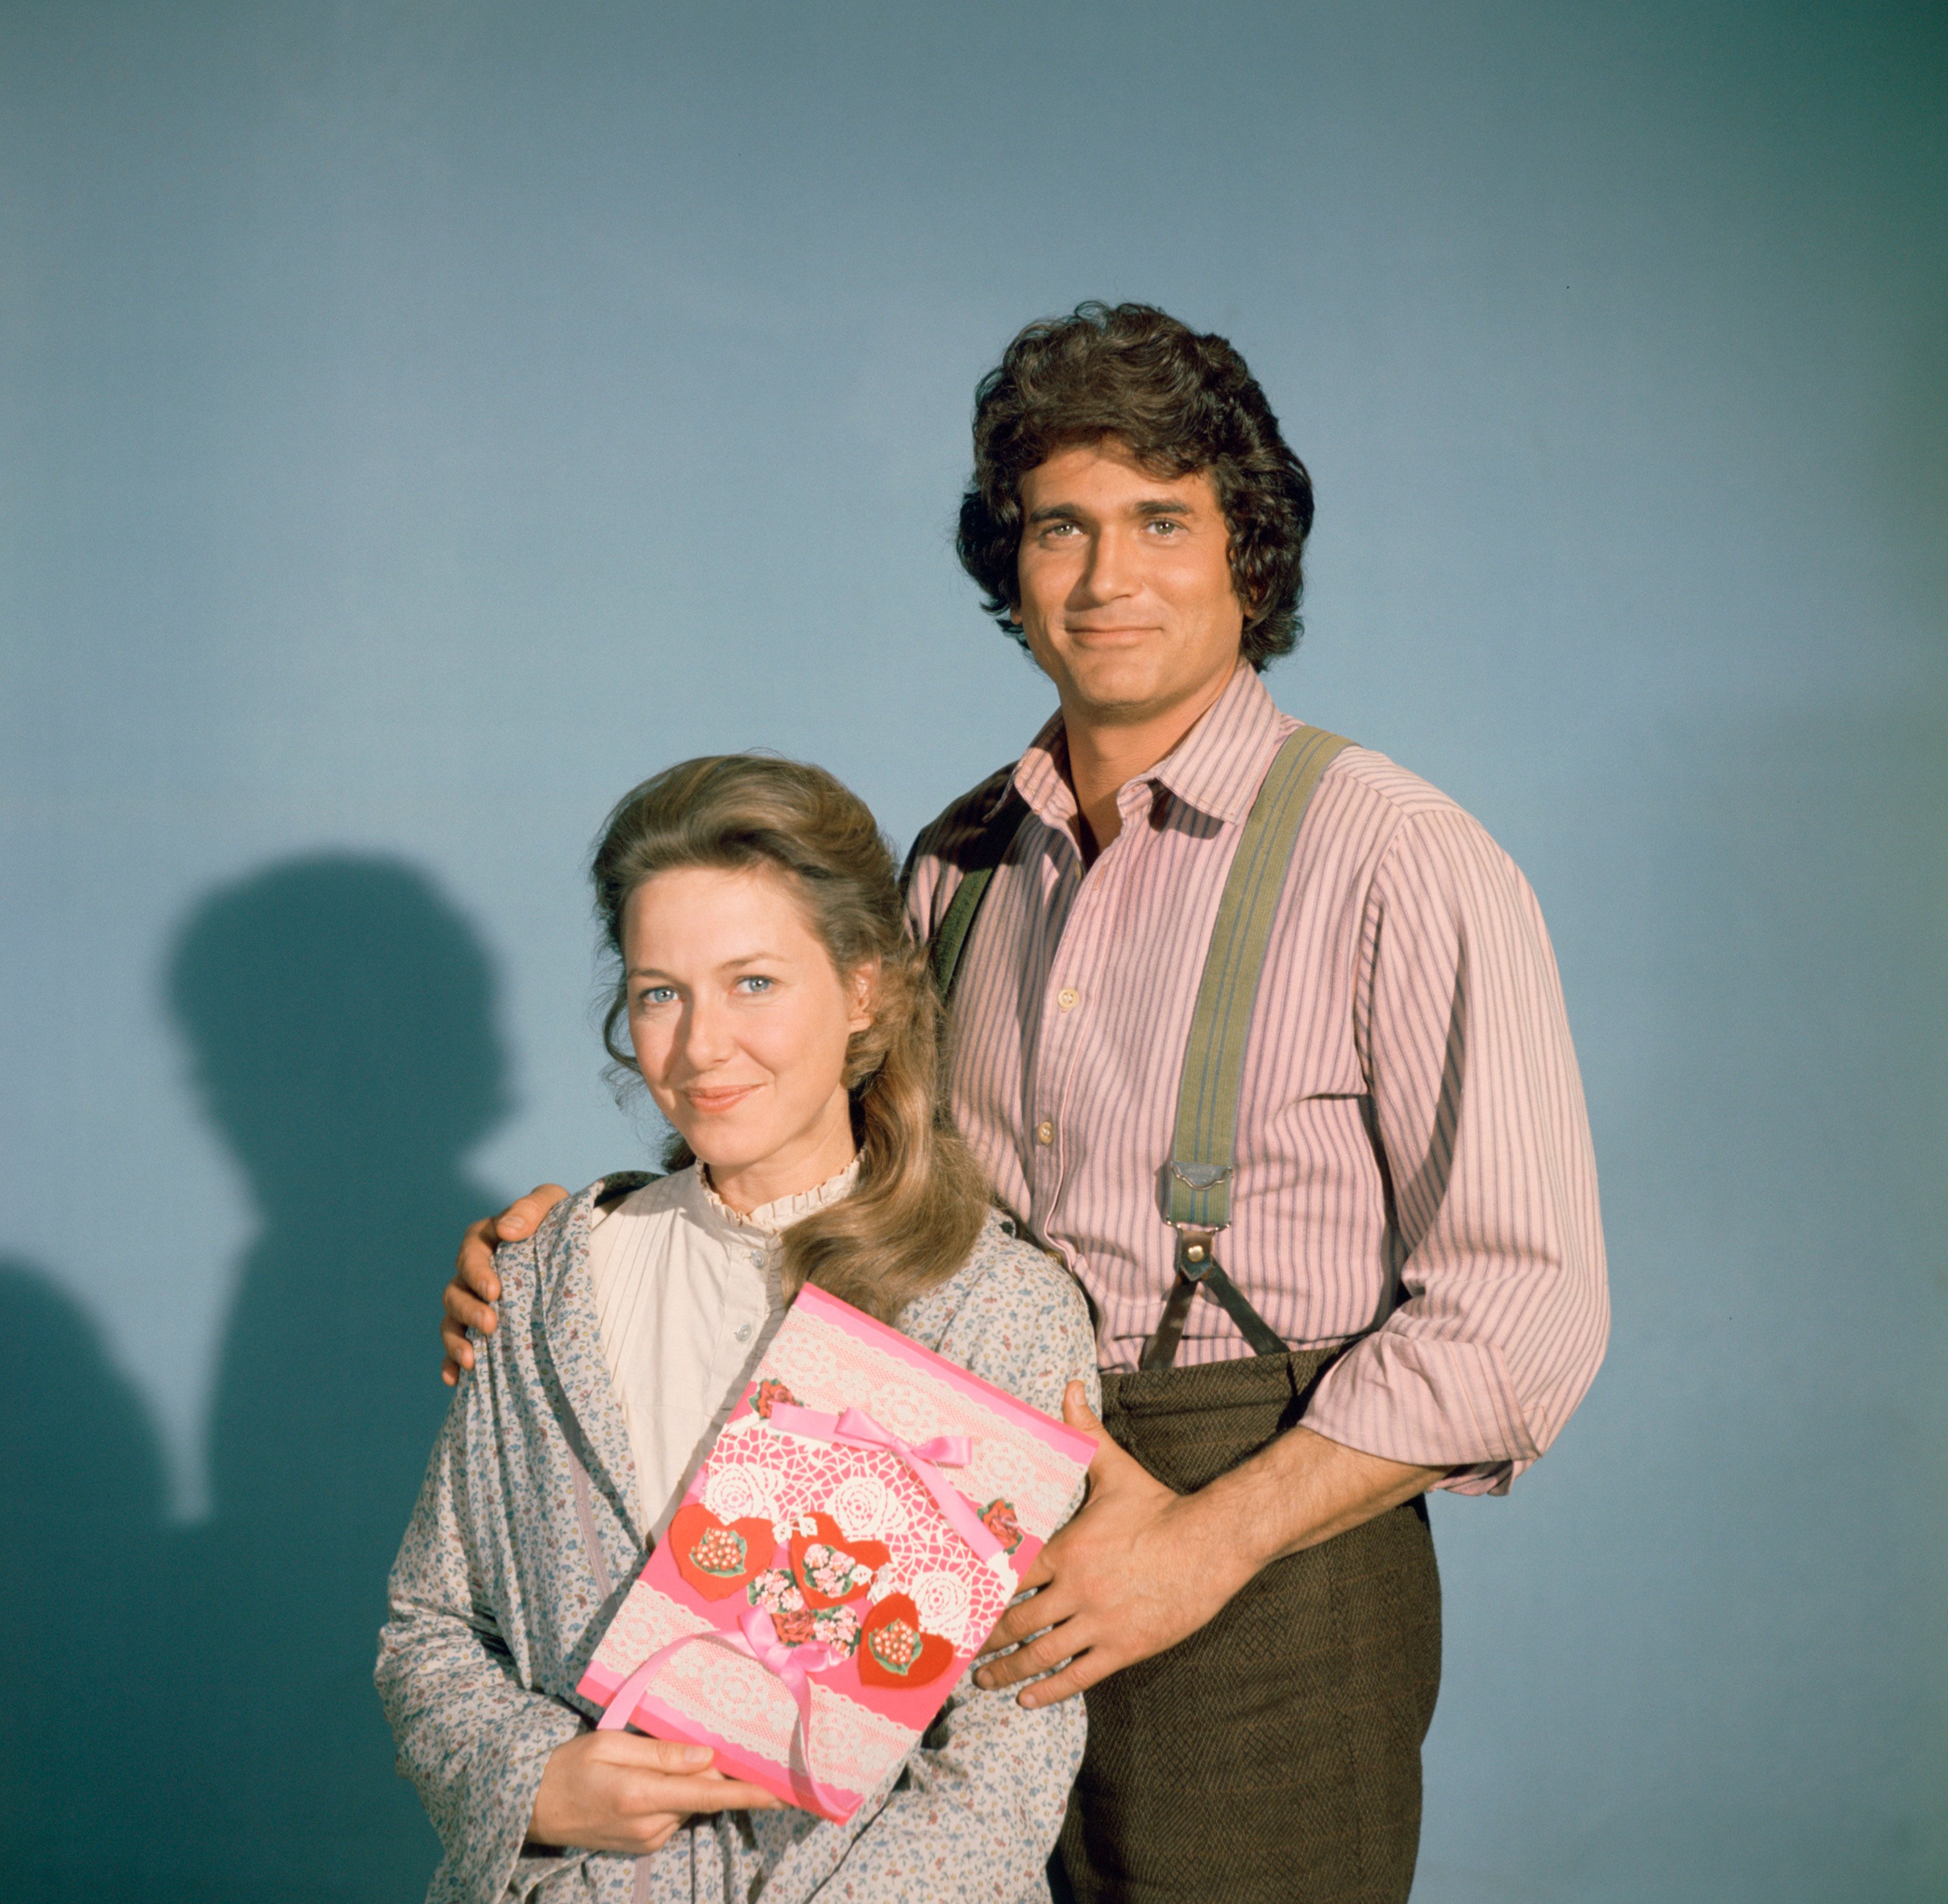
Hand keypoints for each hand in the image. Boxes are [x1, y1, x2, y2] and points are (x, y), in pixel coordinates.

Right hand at [440, 1184, 569, 1384]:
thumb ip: (531, 1207)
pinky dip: (452, 1362)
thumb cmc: (561, 1220)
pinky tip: (455, 1379)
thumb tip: (506, 1230)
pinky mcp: (482, 1326)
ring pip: (452, 1321)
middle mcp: (473, 1272)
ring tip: (471, 1360)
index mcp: (485, 1240)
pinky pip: (459, 1346)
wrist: (579, 1247)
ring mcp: (475, 1301)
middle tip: (490, 1325)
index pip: (470, 1254)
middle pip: (455, 1292)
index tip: (494, 1291)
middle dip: (469, 1310)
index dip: (477, 1273)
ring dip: (457, 1341)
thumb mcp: (553, 1203)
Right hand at [527, 1730, 778, 1855]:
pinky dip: (674, 1796)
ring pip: (689, 1805)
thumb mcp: (611, 1745)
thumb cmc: (569, 1766)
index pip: (709, 1796)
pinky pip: (673, 1815)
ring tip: (659, 1760)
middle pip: (702, 1796)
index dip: (748, 1794)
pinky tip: (650, 1780)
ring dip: (689, 1783)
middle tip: (713, 1744)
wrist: (532, 1807)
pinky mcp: (642, 1847)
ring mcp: (646, 1841)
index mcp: (642, 1796)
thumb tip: (709, 1758)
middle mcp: (650, 1825)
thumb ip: (662, 1753)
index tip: (781, 1794)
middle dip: (714, 1773)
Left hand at [972, 1382, 1255, 1708]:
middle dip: (984, 1639)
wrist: (1212, 1544)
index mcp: (1066, 1549)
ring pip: (1040, 1654)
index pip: (1008, 1577)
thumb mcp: (1115, 1469)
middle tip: (958, 1650)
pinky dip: (1048, 1689)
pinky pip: (1077, 1675)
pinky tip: (1027, 1697)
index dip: (978, 1593)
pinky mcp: (1124, 1647)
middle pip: (1016, 1622)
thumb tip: (1070, 1386)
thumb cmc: (1158, 1507)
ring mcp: (1099, 1623)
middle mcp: (1076, 1589)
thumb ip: (1084, 1432)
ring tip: (983, 1679)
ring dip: (1006, 1670)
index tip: (955, 1603)